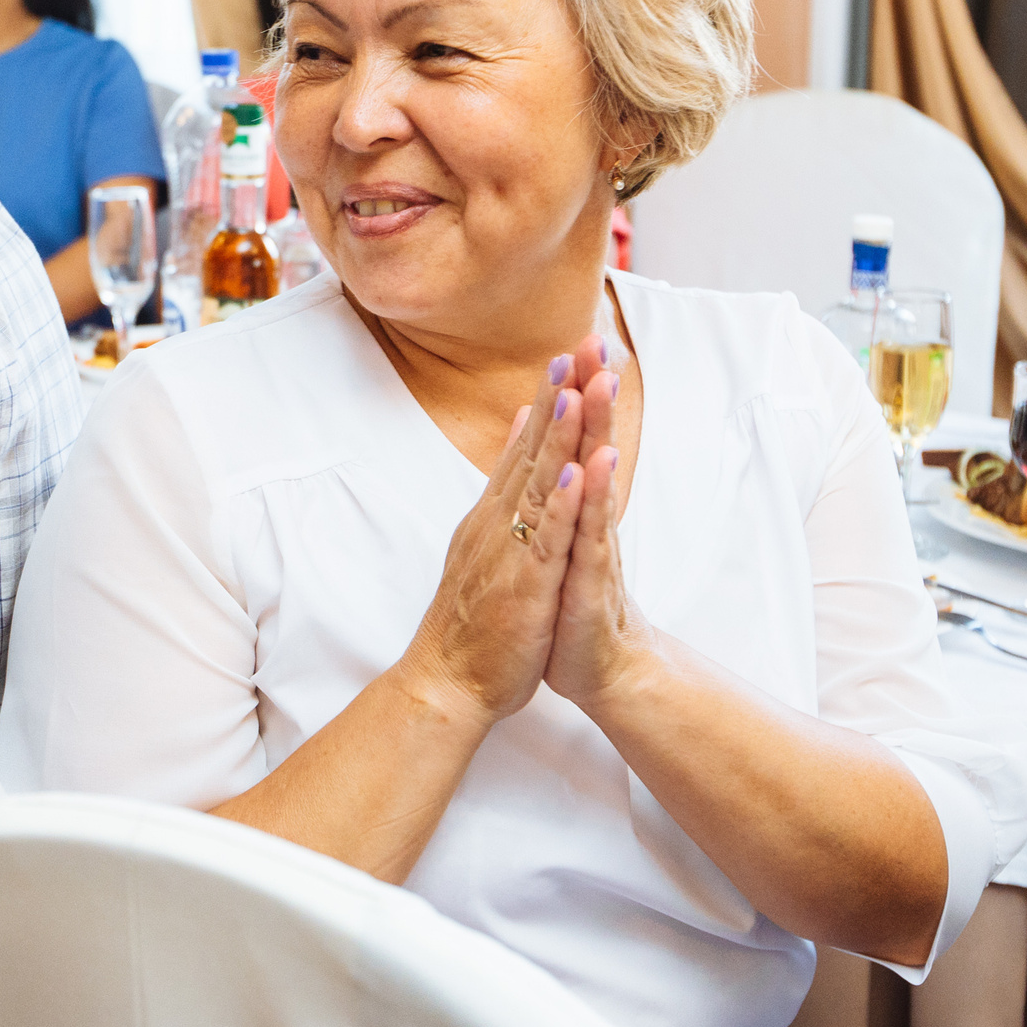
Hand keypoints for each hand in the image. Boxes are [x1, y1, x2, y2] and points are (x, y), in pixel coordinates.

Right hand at [398, 358, 590, 725]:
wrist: (448, 680)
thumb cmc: (473, 620)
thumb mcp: (485, 544)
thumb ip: (502, 490)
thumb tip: (517, 437)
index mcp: (494, 513)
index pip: (524, 445)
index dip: (547, 398)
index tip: (567, 353)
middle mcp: (498, 521)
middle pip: (533, 449)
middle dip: (558, 396)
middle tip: (579, 345)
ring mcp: (509, 550)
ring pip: (537, 483)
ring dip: (559, 435)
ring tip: (577, 388)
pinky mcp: (524, 584)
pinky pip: (544, 538)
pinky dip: (560, 504)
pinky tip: (574, 472)